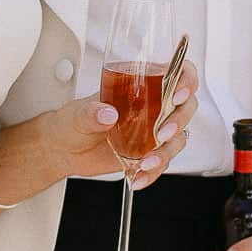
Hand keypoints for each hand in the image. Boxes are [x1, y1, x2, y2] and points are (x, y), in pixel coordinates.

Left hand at [41, 66, 199, 190]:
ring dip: (167, 152)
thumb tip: (107, 114)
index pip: (177, 72)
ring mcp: (153, 130)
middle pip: (186, 107)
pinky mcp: (149, 152)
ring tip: (146, 163)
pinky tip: (137, 178)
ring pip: (178, 138)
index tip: (177, 95)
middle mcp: (153, 105)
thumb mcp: (77, 113)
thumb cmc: (73, 121)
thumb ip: (91, 112)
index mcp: (140, 83)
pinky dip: (154, 172)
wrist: (65, 150)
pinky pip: (163, 162)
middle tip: (161, 134)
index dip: (185, 80)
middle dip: (178, 120)